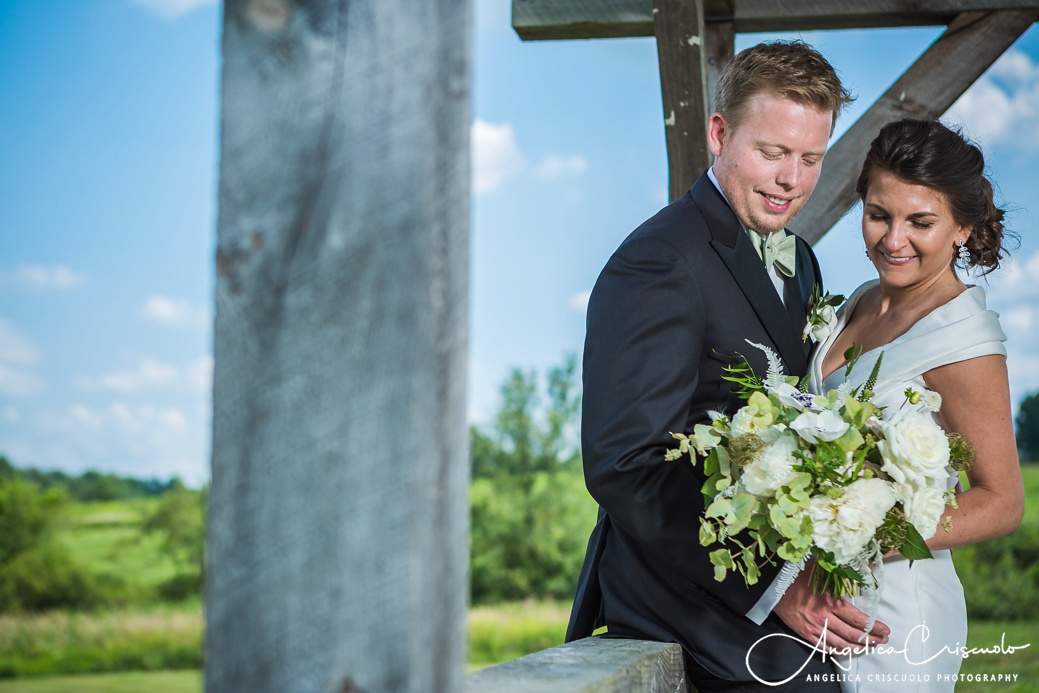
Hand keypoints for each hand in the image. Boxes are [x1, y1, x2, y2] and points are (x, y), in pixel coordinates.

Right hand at [773, 561, 889, 652]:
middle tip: (882, 640)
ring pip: (841, 646)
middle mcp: (824, 618)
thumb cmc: (799, 574)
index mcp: (830, 602)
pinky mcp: (805, 634)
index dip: (874, 627)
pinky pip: (825, 648)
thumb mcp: (824, 568)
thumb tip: (872, 569)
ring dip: (858, 649)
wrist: (773, 586)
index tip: (886, 630)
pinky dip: (839, 652)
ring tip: (870, 647)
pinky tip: (848, 650)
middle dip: (871, 640)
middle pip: (853, 636)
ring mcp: (814, 628)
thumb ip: (849, 571)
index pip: (859, 620)